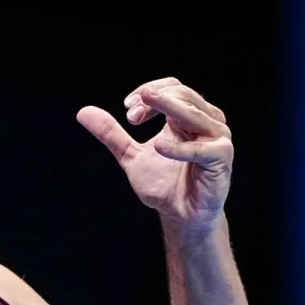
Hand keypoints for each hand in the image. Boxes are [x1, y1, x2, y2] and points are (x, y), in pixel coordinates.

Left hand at [77, 78, 232, 228]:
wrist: (180, 216)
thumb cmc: (163, 186)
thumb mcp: (131, 157)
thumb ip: (112, 134)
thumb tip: (83, 112)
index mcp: (187, 116)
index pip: (171, 87)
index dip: (148, 92)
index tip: (126, 109)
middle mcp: (206, 121)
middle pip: (182, 94)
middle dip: (154, 100)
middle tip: (130, 116)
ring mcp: (217, 138)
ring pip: (194, 113)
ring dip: (167, 109)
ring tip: (138, 117)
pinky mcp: (222, 158)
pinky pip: (201, 148)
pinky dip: (179, 147)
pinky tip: (158, 148)